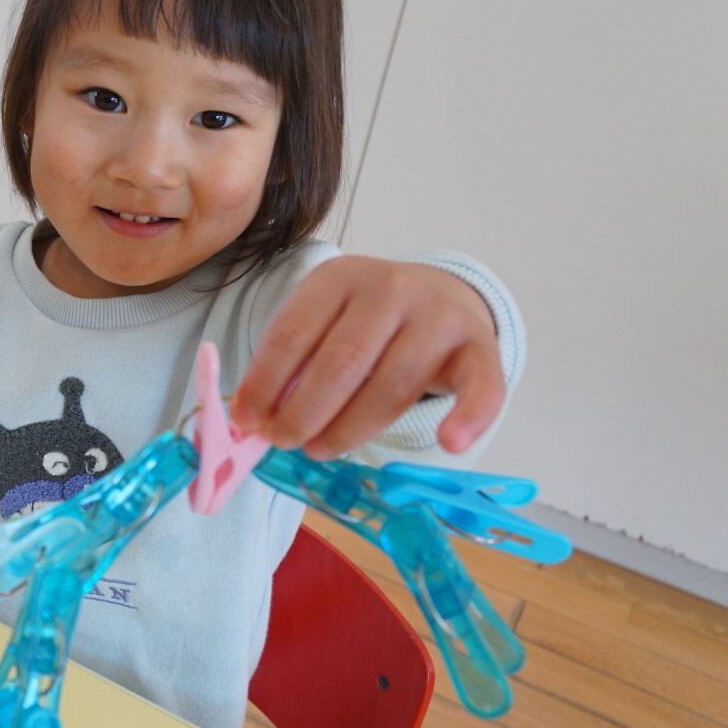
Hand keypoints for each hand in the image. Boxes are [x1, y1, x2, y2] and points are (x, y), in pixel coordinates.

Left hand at [231, 256, 501, 458]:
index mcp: (339, 277)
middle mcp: (391, 289)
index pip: (294, 332)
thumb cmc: (363, 322)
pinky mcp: (479, 347)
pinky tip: (450, 443)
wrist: (438, 296)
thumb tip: (255, 418)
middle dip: (303, 411)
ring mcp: (438, 316)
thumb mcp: (322, 322)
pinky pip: (481, 386)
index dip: (265, 381)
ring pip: (391, 385)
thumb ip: (292, 362)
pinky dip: (469, 417)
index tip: (246, 419)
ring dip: (350, 428)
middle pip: (341, 362)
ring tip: (321, 449)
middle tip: (284, 441)